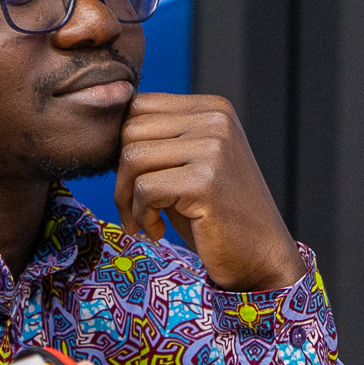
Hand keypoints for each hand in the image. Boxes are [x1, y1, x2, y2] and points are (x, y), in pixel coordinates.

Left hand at [119, 92, 304, 291]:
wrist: (260, 257)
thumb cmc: (216, 215)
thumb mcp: (190, 164)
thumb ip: (160, 139)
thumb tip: (102, 128)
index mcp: (213, 109)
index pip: (138, 107)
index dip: (123, 147)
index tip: (133, 183)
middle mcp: (216, 120)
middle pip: (130, 130)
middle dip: (120, 175)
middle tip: (133, 209)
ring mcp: (214, 147)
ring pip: (132, 158)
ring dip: (126, 198)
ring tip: (145, 221)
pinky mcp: (206, 180)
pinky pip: (145, 189)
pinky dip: (141, 216)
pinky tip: (158, 231)